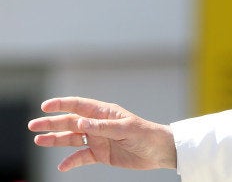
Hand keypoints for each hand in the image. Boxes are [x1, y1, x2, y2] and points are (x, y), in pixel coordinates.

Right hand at [28, 96, 176, 171]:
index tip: (45, 106)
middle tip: (33, 125)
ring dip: (56, 140)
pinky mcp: (101, 154)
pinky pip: (82, 157)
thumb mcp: (126, 129)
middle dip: (52, 123)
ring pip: (72, 139)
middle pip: (71, 122)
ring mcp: (98, 139)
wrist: (160, 151)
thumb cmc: (146, 134)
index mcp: (105, 113)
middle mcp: (98, 124)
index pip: (80, 106)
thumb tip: (81, 122)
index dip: (62, 105)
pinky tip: (62, 166)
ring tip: (38, 141)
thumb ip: (103, 126)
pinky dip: (71, 161)